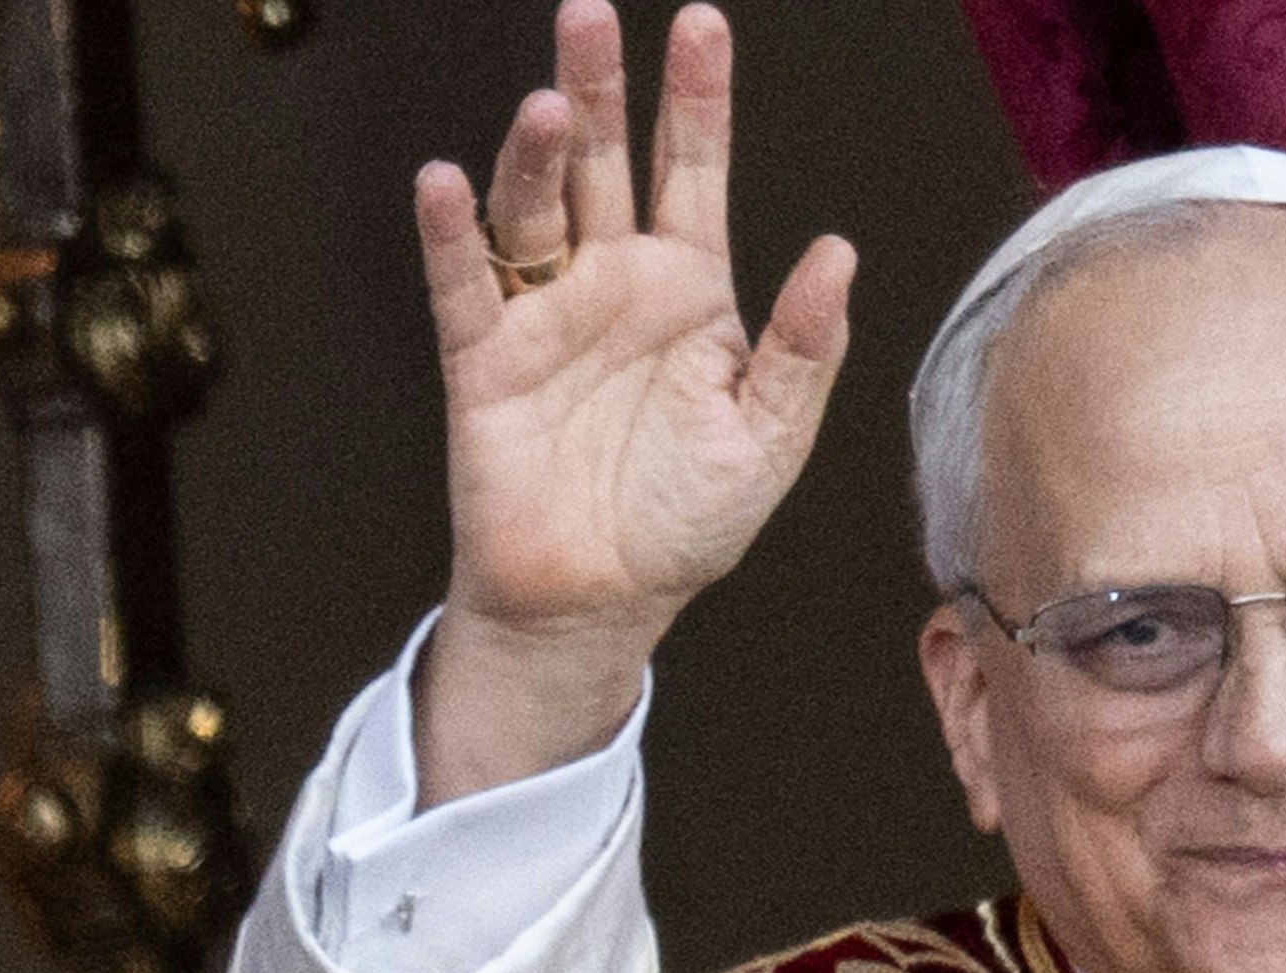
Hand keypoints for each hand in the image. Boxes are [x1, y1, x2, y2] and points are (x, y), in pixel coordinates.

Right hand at [411, 0, 856, 805]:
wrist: (600, 600)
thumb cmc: (687, 522)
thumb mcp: (768, 438)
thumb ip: (801, 348)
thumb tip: (836, 250)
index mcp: (691, 290)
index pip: (693, 172)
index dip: (697, 99)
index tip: (700, 24)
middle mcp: (614, 284)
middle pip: (605, 164)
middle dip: (600, 88)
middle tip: (589, 14)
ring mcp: (546, 317)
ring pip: (534, 210)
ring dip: (534, 154)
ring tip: (547, 108)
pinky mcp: (485, 362)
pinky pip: (464, 287)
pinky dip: (453, 236)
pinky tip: (449, 183)